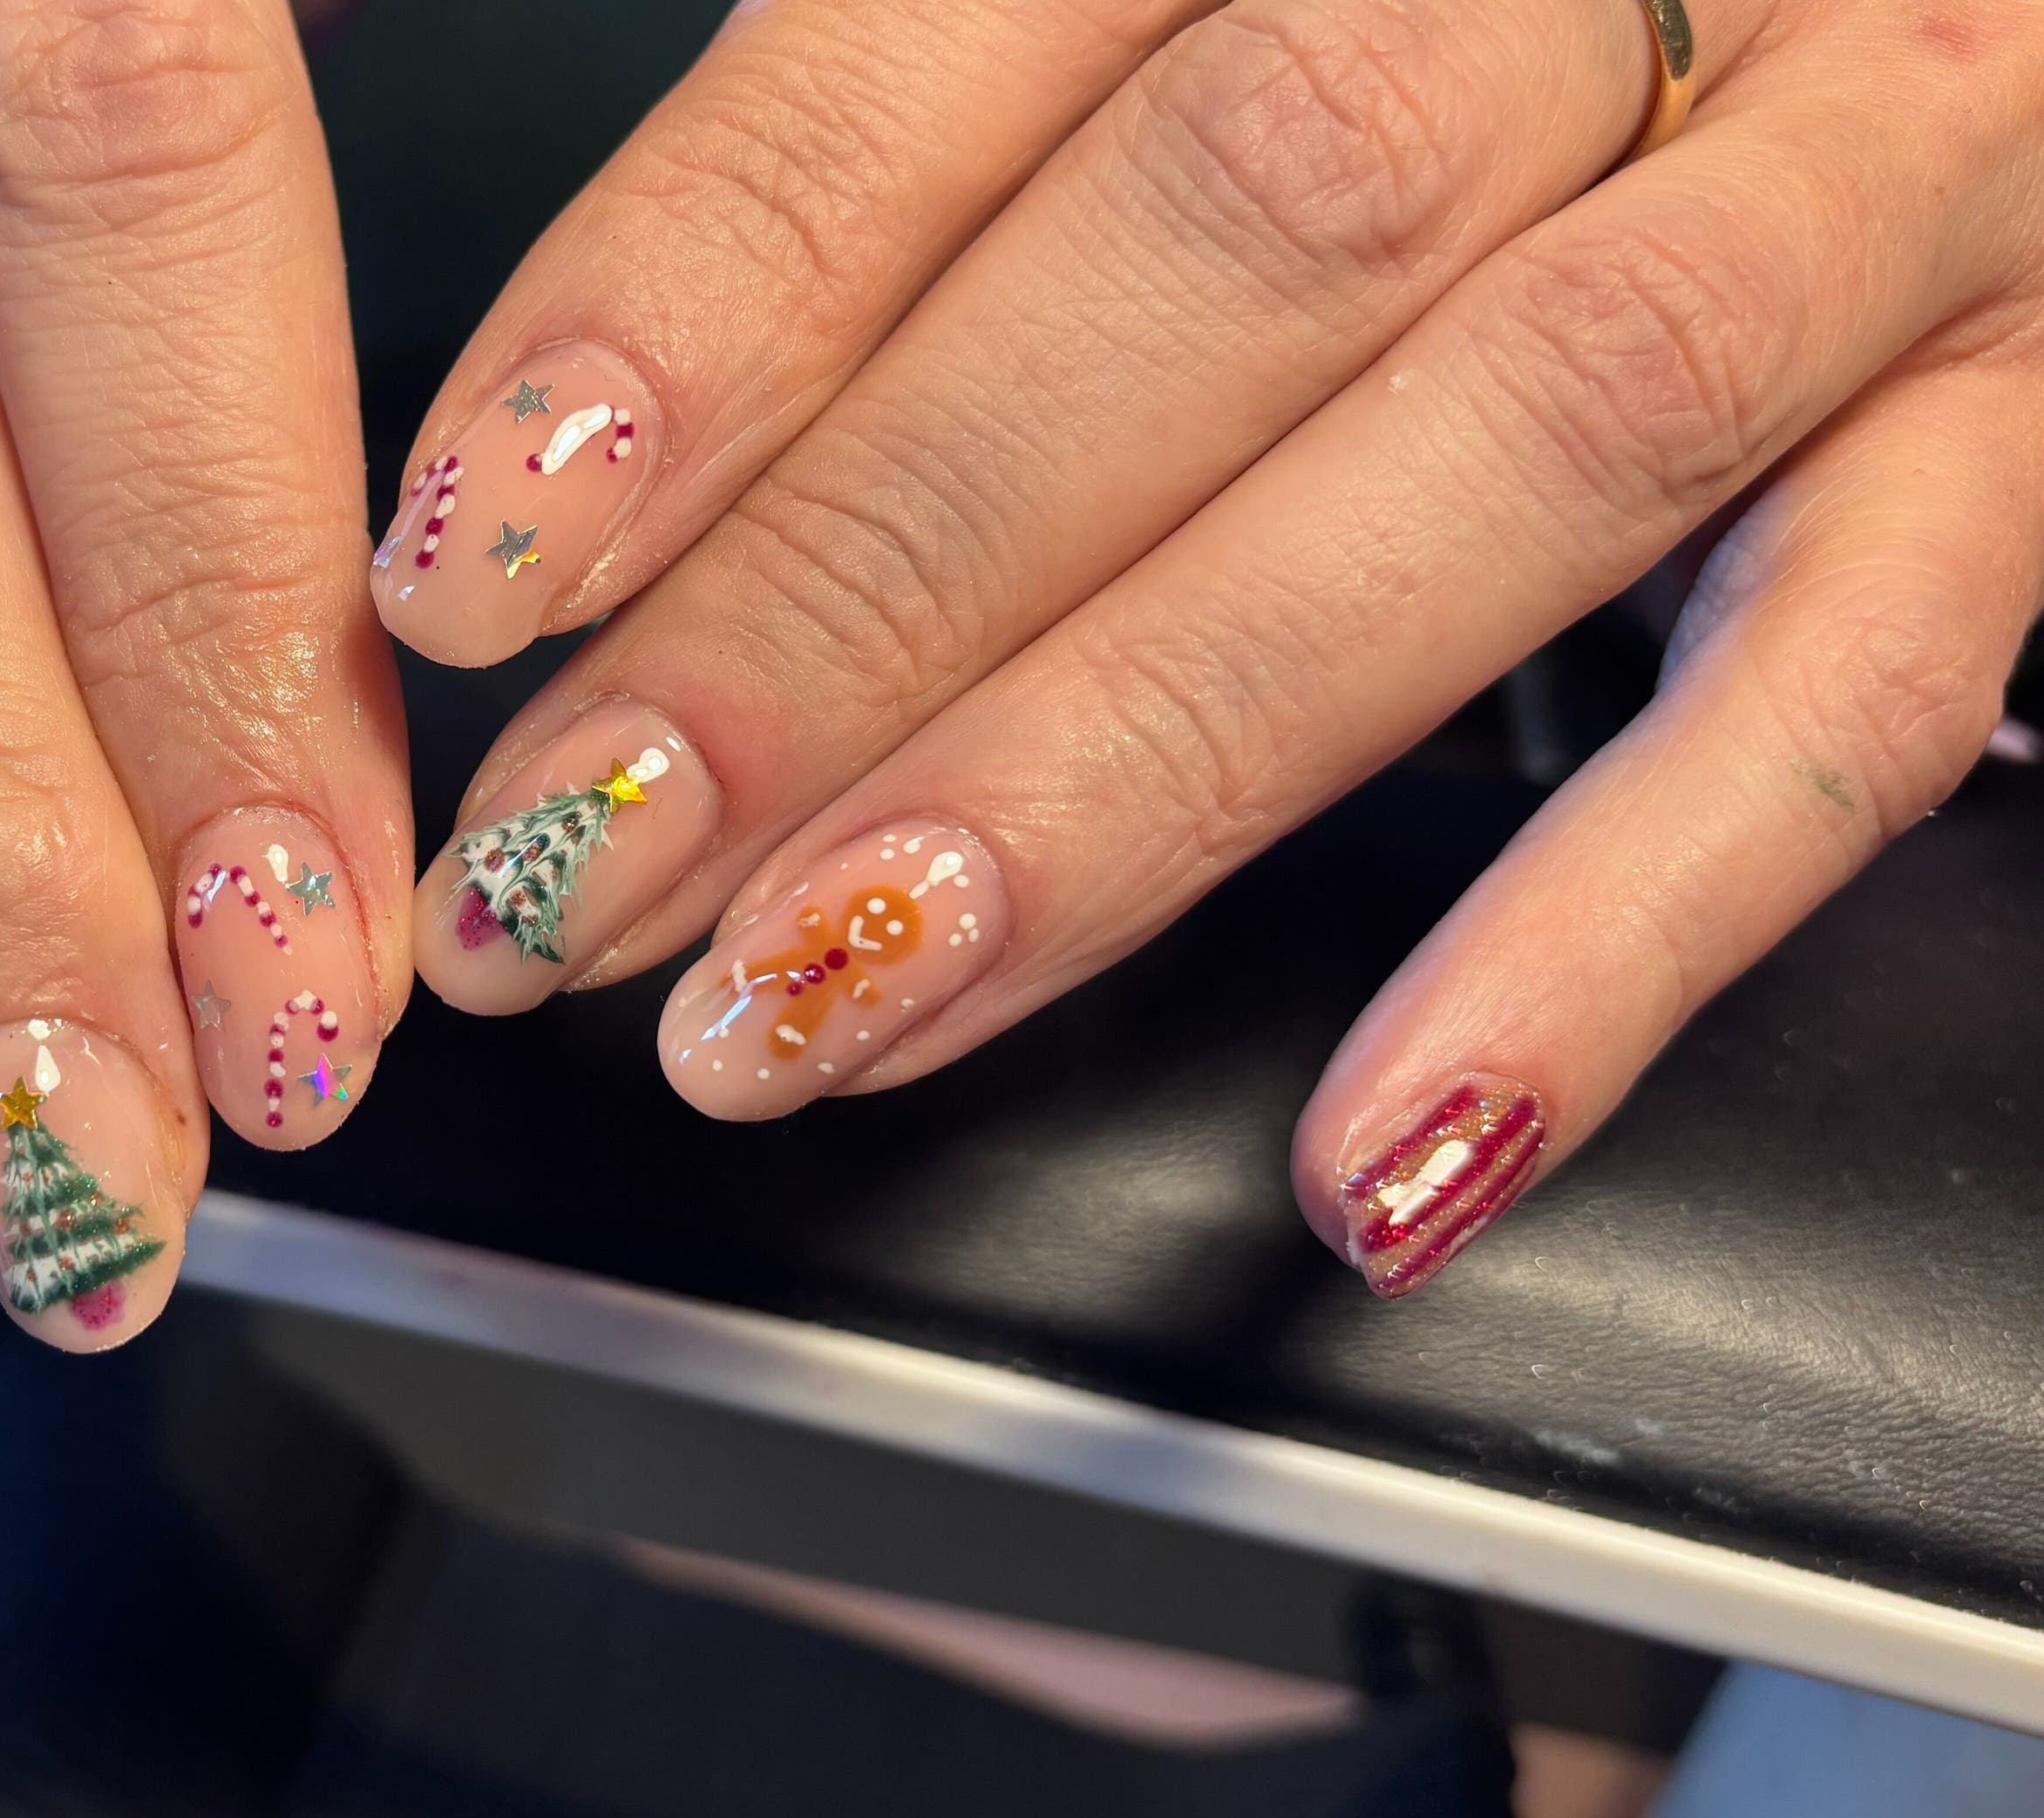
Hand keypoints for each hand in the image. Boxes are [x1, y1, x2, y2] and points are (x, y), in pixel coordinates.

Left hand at [380, 0, 2040, 1293]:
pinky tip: (1368, 1155)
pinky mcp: (2028, 413)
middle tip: (571, 864)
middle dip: (849, 601)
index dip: (691, 314)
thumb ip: (899, 137)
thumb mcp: (1140, 4)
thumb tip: (548, 451)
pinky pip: (1850, 690)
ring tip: (813, 1006)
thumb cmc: (1422, 7)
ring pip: (1506, 459)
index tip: (476, 567)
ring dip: (1121, 777)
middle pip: (1218, 248)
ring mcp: (1872, 174)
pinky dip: (1610, 941)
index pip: (941, 39)